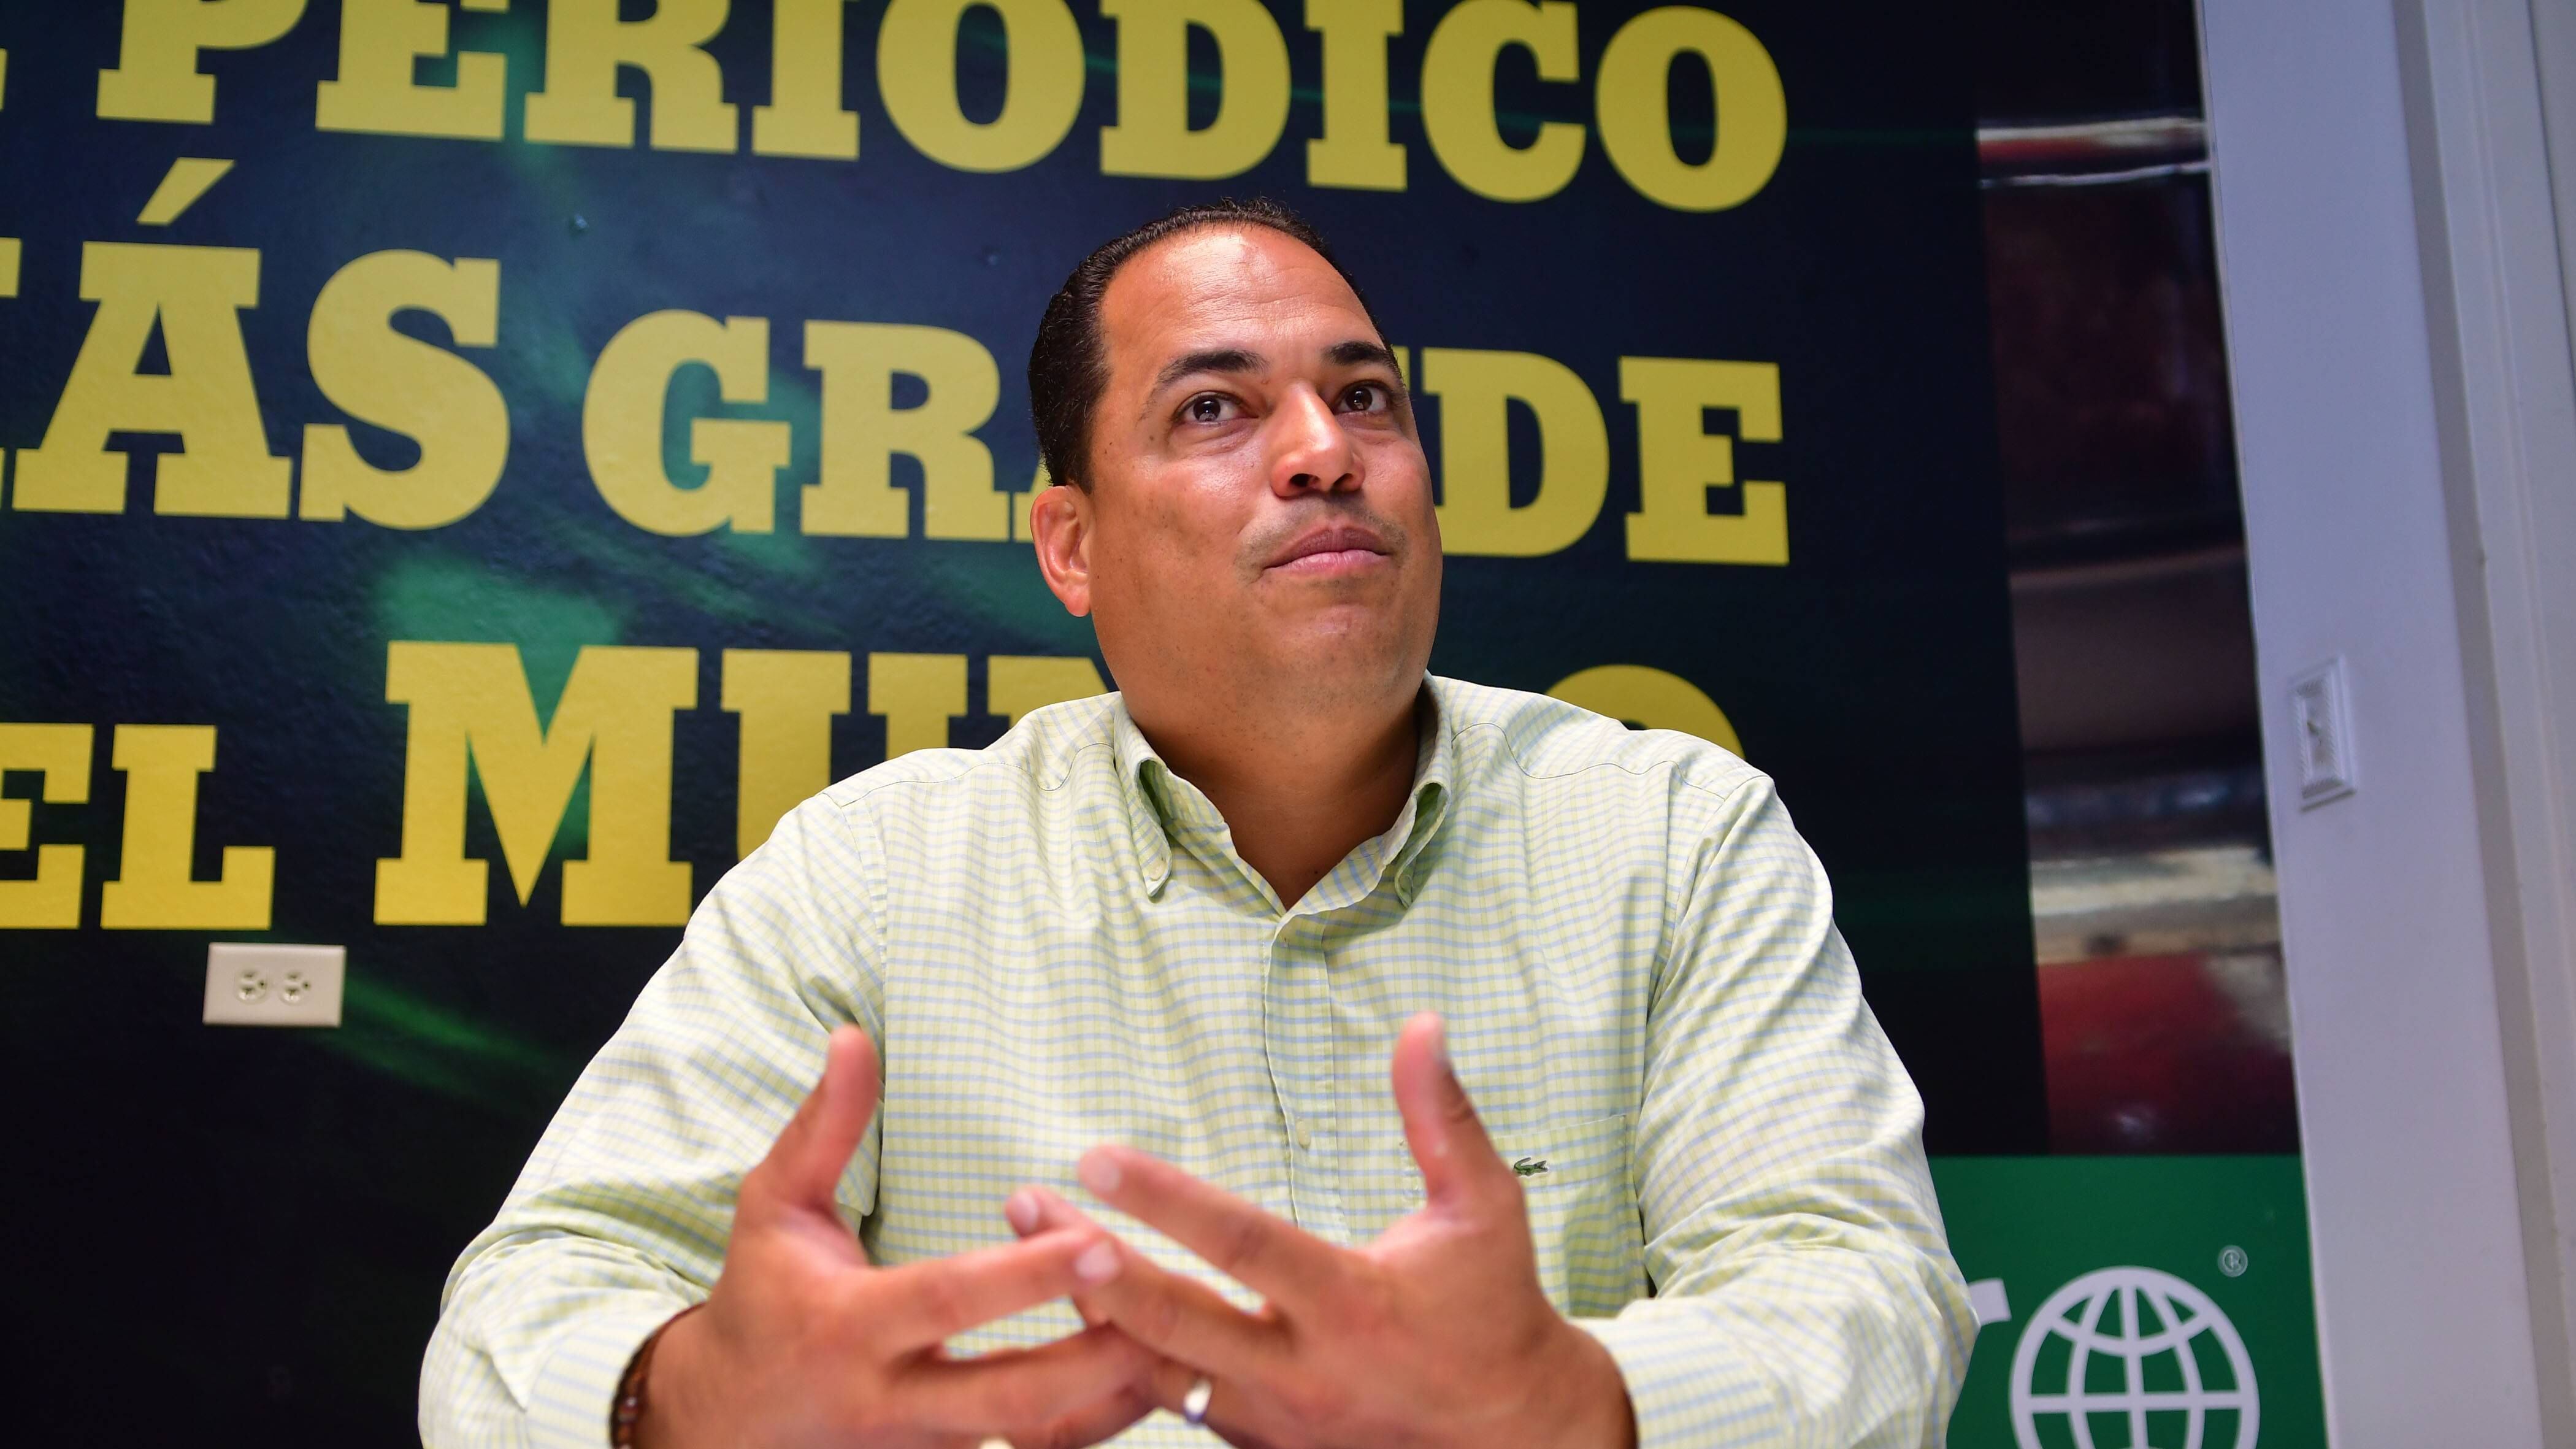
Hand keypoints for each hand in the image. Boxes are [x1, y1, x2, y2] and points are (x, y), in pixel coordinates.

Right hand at [643, 1026, 1161, 1448]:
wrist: (728, 1419)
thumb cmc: (762, 1295)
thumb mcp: (774, 1205)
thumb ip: (823, 1127)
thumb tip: (852, 1037)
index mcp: (851, 1326)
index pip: (950, 1299)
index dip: (1029, 1276)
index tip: (1103, 1241)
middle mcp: (890, 1399)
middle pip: (1008, 1395)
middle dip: (1091, 1358)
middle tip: (1163, 1313)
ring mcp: (922, 1446)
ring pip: (1029, 1435)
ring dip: (1106, 1398)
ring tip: (1180, 1349)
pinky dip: (1090, 1424)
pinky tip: (1147, 1384)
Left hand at [1007, 1014, 1636, 1448]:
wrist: (1512, 1435)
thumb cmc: (1494, 1305)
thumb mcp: (1484, 1207)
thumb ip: (1442, 1117)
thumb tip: (1423, 1024)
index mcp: (1350, 1302)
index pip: (1242, 1244)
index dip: (1166, 1199)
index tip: (1097, 1157)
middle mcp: (1302, 1369)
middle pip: (1172, 1320)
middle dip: (1091, 1266)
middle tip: (1024, 1208)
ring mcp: (1274, 1420)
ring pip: (1154, 1374)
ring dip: (1085, 1313)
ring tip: (1025, 1249)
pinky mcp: (1259, 1447)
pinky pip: (1167, 1412)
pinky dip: (1113, 1369)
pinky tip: (1067, 1321)